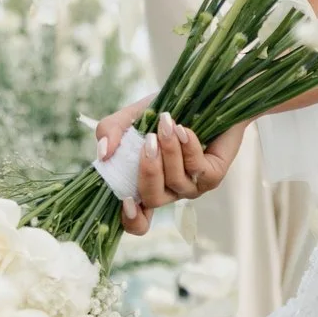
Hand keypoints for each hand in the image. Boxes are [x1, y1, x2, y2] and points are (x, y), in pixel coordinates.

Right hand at [91, 105, 245, 233]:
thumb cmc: (164, 112)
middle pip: (153, 199)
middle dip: (148, 171)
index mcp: (147, 185)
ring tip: (166, 123)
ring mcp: (193, 186)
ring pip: (175, 181)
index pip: (138, 220)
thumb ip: (110, 132)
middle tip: (149, 140)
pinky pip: (196, 168)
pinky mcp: (213, 176)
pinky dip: (187, 146)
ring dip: (169, 151)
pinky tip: (183, 129)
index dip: (131, 219)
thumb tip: (103, 154)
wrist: (204, 96)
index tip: (125, 200)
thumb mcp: (131, 117)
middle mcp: (170, 191)